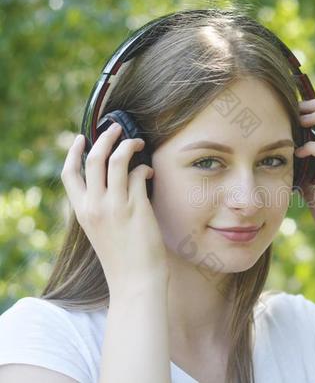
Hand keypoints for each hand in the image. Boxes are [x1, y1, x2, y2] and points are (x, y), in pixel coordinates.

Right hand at [61, 123, 167, 292]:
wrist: (135, 281)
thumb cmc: (122, 257)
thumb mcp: (100, 230)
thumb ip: (99, 206)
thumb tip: (112, 179)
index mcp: (82, 211)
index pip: (69, 174)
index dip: (73, 151)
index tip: (81, 137)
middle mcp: (95, 206)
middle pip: (94, 158)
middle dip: (105, 137)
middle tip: (116, 128)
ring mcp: (115, 206)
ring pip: (117, 160)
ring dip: (129, 144)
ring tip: (139, 142)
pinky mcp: (137, 207)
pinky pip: (139, 174)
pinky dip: (145, 168)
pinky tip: (150, 172)